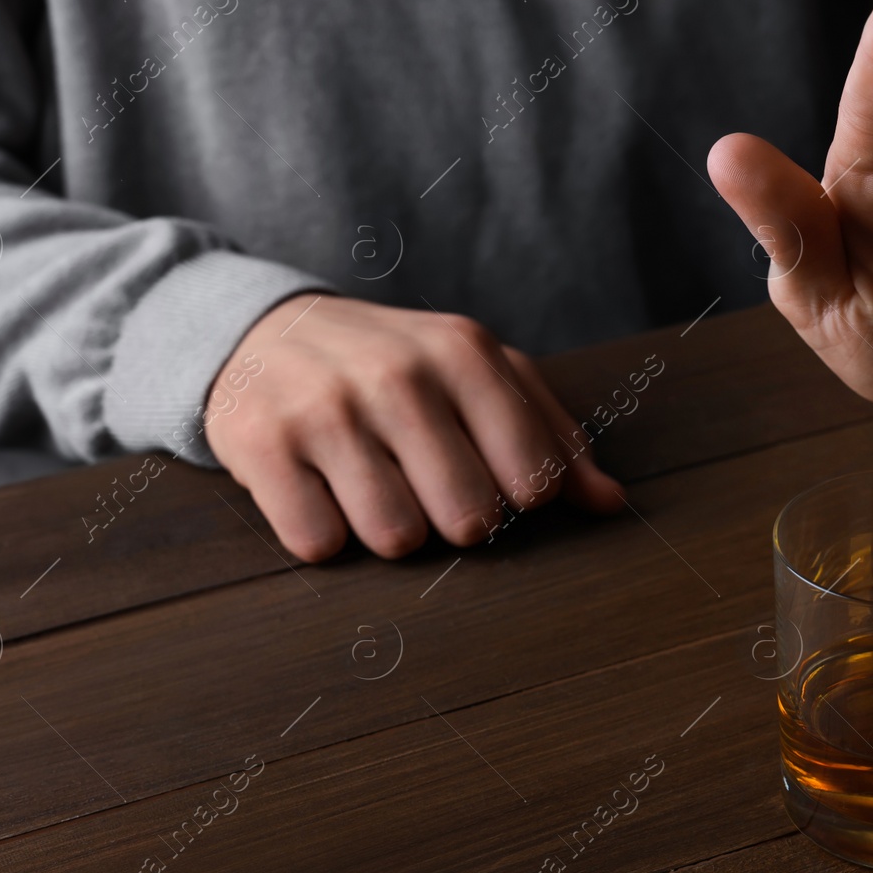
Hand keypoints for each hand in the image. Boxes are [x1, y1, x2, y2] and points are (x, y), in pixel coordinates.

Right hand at [205, 294, 624, 560]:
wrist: (262, 330)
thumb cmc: (392, 365)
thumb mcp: (477, 375)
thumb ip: (551, 435)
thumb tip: (611, 503)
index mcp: (463, 352)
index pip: (534, 479)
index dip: (512, 497)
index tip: (485, 476)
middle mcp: (398, 374)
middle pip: (469, 519)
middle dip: (449, 519)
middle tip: (419, 485)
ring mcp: (326, 408)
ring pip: (395, 538)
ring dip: (384, 530)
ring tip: (367, 486)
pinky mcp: (262, 443)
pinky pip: (319, 542)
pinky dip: (322, 533)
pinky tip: (316, 489)